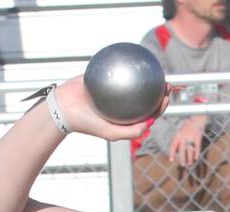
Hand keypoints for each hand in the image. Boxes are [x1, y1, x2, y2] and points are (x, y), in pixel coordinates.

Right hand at [56, 76, 170, 139]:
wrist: (63, 109)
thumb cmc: (86, 124)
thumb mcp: (110, 133)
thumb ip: (130, 131)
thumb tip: (150, 123)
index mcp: (127, 119)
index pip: (149, 112)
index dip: (161, 106)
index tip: (166, 96)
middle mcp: (123, 106)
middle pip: (146, 97)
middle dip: (159, 90)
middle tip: (166, 82)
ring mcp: (114, 92)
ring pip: (133, 83)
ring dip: (146, 77)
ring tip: (154, 69)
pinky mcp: (104, 78)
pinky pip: (117, 70)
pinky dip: (125, 66)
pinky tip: (133, 60)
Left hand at [168, 116, 206, 165]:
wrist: (196, 118)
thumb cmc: (187, 126)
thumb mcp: (180, 132)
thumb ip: (178, 140)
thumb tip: (177, 152)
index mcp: (177, 135)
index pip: (173, 146)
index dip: (172, 153)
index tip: (171, 160)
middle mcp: (183, 137)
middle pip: (181, 150)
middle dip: (182, 158)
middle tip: (182, 165)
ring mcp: (191, 137)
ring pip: (189, 150)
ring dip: (189, 158)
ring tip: (189, 164)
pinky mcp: (198, 137)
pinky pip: (197, 147)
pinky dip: (197, 153)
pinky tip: (196, 158)